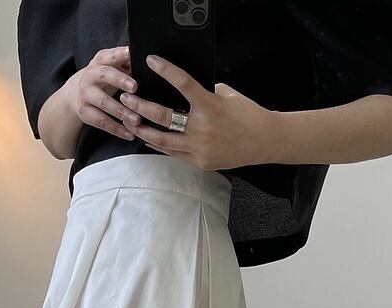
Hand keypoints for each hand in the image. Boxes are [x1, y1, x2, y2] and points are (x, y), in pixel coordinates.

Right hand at [66, 46, 138, 141]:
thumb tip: (150, 64)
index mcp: (100, 61)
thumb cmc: (104, 79)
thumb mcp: (112, 67)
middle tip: (135, 88)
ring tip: (137, 120)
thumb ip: (126, 64)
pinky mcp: (85, 112)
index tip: (132, 54)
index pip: (111, 55)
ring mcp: (86, 94)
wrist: (75, 93)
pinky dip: (117, 129)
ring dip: (121, 112)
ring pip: (104, 103)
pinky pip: (102, 122)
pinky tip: (130, 134)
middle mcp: (91, 75)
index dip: (121, 54)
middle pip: (105, 75)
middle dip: (120, 81)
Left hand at [118, 55, 276, 169]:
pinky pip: (174, 154)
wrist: (265, 142)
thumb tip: (185, 91)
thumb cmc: (248, 115)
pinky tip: (147, 137)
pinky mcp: (201, 162)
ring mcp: (200, 149)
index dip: (166, 70)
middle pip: (163, 117)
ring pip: (163, 141)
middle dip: (141, 106)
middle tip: (127, 98)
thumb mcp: (227, 96)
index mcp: (211, 106)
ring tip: (129, 120)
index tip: (151, 61)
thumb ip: (205, 93)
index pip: (183, 83)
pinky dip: (159, 145)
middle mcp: (203, 129)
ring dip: (143, 130)